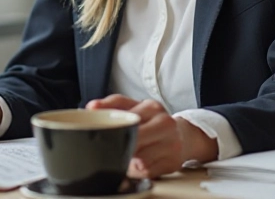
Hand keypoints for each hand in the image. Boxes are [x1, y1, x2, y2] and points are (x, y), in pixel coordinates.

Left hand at [87, 95, 217, 178]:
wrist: (183, 137)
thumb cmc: (154, 124)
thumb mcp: (137, 110)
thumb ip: (115, 108)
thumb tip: (91, 109)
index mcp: (151, 107)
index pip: (122, 104)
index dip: (105, 107)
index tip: (91, 110)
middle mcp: (163, 122)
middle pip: (132, 134)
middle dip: (118, 141)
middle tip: (105, 145)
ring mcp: (170, 142)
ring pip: (138, 156)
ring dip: (127, 159)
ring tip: (126, 156)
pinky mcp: (172, 162)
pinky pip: (146, 170)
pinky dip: (137, 170)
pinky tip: (137, 164)